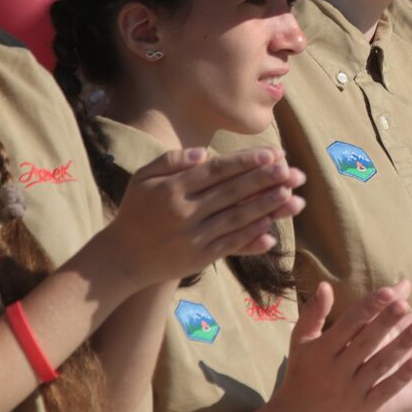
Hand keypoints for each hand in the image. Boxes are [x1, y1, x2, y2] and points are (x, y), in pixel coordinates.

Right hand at [103, 147, 306, 287]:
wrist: (122, 258)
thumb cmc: (136, 212)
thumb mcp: (142, 179)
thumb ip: (170, 161)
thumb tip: (202, 152)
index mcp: (172, 189)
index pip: (217, 171)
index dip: (246, 162)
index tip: (271, 154)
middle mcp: (184, 211)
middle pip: (232, 192)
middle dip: (265, 180)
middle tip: (290, 170)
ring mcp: (193, 236)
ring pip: (236, 217)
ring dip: (265, 206)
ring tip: (289, 194)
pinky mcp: (200, 256)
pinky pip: (231, 243)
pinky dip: (252, 234)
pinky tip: (271, 225)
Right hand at [269, 280, 411, 411]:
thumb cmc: (301, 371)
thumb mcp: (301, 341)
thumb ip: (314, 313)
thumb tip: (325, 284)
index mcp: (321, 350)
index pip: (348, 323)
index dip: (369, 307)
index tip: (388, 291)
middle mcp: (336, 370)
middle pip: (365, 342)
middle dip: (385, 323)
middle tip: (405, 304)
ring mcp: (350, 390)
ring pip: (379, 366)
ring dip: (400, 346)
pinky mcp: (363, 408)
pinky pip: (384, 391)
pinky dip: (400, 378)